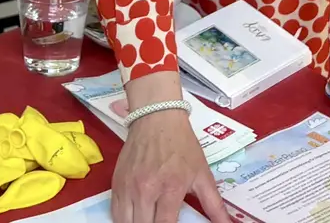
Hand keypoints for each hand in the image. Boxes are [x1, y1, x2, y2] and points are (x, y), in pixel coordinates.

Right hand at [111, 85, 228, 222]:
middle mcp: (146, 190)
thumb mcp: (202, 174)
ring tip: (150, 219)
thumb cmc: (182, 145)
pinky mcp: (116, 183)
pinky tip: (136, 216)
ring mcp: (128, 187)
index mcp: (170, 188)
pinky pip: (115, 212)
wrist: (157, 118)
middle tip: (162, 220)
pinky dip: (124, 219)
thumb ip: (214, 205)